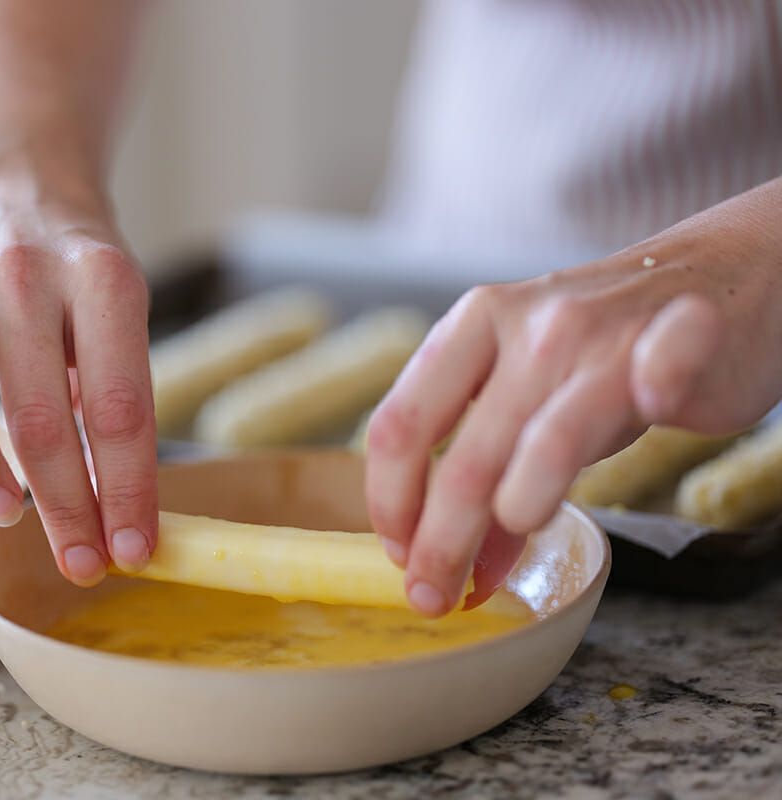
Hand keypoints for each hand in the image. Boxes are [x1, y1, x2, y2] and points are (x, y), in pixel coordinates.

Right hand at [0, 165, 156, 585]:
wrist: (20, 178)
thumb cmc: (75, 271)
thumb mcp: (119, 315)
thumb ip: (115, 395)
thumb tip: (119, 511)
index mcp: (102, 280)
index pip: (119, 406)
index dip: (128, 488)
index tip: (132, 550)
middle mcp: (25, 272)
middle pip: (41, 409)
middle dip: (65, 502)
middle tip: (80, 563)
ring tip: (5, 514)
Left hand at [365, 178, 781, 615]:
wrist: (722, 278)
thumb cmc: (608, 352)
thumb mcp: (532, 403)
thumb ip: (493, 477)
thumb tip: (459, 570)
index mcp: (472, 327)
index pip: (401, 425)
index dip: (390, 502)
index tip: (398, 556)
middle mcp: (528, 326)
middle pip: (462, 456)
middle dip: (437, 544)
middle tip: (432, 598)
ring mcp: (603, 332)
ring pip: (544, 439)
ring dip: (510, 516)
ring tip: (488, 577)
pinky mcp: (682, 335)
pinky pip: (661, 365)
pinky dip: (656, 383)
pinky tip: (649, 406)